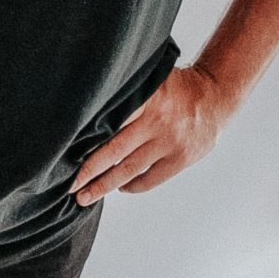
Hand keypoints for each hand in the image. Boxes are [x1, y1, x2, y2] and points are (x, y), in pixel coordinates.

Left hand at [72, 63, 236, 200]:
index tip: (63, 155)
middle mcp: (156, 121)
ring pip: (129, 169)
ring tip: (85, 196)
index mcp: (144, 98)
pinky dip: (132, 185)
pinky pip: (150, 178)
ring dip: (104, 185)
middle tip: (68, 186)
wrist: (215, 97)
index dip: (84, 141)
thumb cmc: (175, 87)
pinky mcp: (181, 158)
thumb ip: (125, 93)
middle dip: (88, 172)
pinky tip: (119, 188)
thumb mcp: (150, 81)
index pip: (107, 123)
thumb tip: (87, 106)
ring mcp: (169, 142)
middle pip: (113, 151)